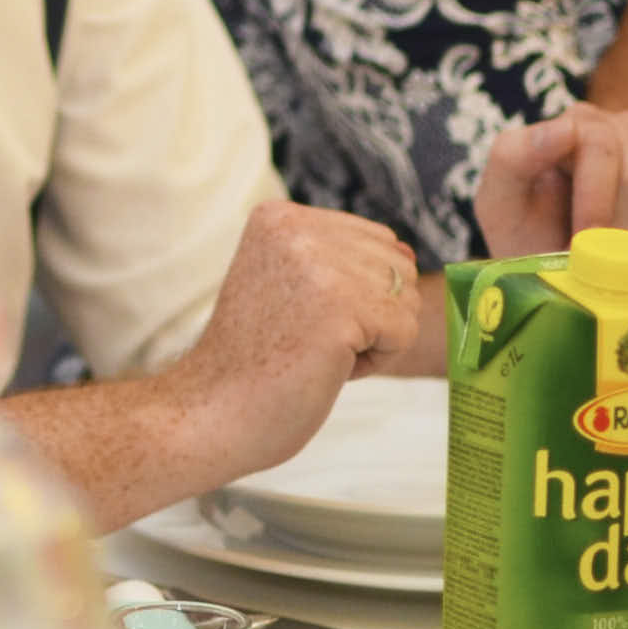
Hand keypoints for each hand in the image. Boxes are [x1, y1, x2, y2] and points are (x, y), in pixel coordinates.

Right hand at [165, 201, 421, 482]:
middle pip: (396, 266)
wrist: (217, 411)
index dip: (354, 290)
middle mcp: (297, 228)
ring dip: (373, 338)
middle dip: (370, 313)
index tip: (299, 315)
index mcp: (278, 217)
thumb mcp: (288, 283)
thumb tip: (411, 256)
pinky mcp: (342, 307)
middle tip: (307, 338)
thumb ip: (342, 258)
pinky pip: (404, 331)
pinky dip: (376, 361)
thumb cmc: (255, 360)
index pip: (375, 239)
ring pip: (406, 299)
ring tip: (316, 351)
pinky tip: (328, 366)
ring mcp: (319, 265)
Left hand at [472, 103, 627, 270]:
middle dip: (613, 229)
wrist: (557, 274)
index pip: (602, 144)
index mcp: (582, 123)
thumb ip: (513, 156)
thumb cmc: (525, 234)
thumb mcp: (499, 200)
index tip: (579, 240)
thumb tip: (563, 129)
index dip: (593, 198)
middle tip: (593, 259)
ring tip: (613, 264)